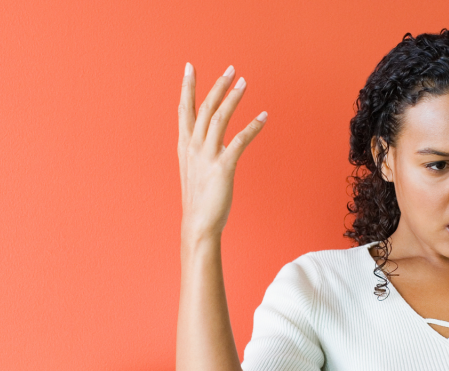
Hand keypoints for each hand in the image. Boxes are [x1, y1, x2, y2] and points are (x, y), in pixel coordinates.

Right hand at [178, 63, 267, 242]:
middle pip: (204, 107)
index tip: (190, 67)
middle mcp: (193, 147)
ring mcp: (206, 156)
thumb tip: (208, 142)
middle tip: (231, 68)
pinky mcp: (223, 167)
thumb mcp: (193, 171)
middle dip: (217, 86)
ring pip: (219, 118)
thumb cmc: (199, 200)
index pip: (184, 110)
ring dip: (233, 97)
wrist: (198, 224)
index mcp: (184, 146)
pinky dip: (253, 126)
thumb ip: (198, 152)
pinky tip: (264, 116)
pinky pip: (240, 140)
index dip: (187, 87)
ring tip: (244, 82)